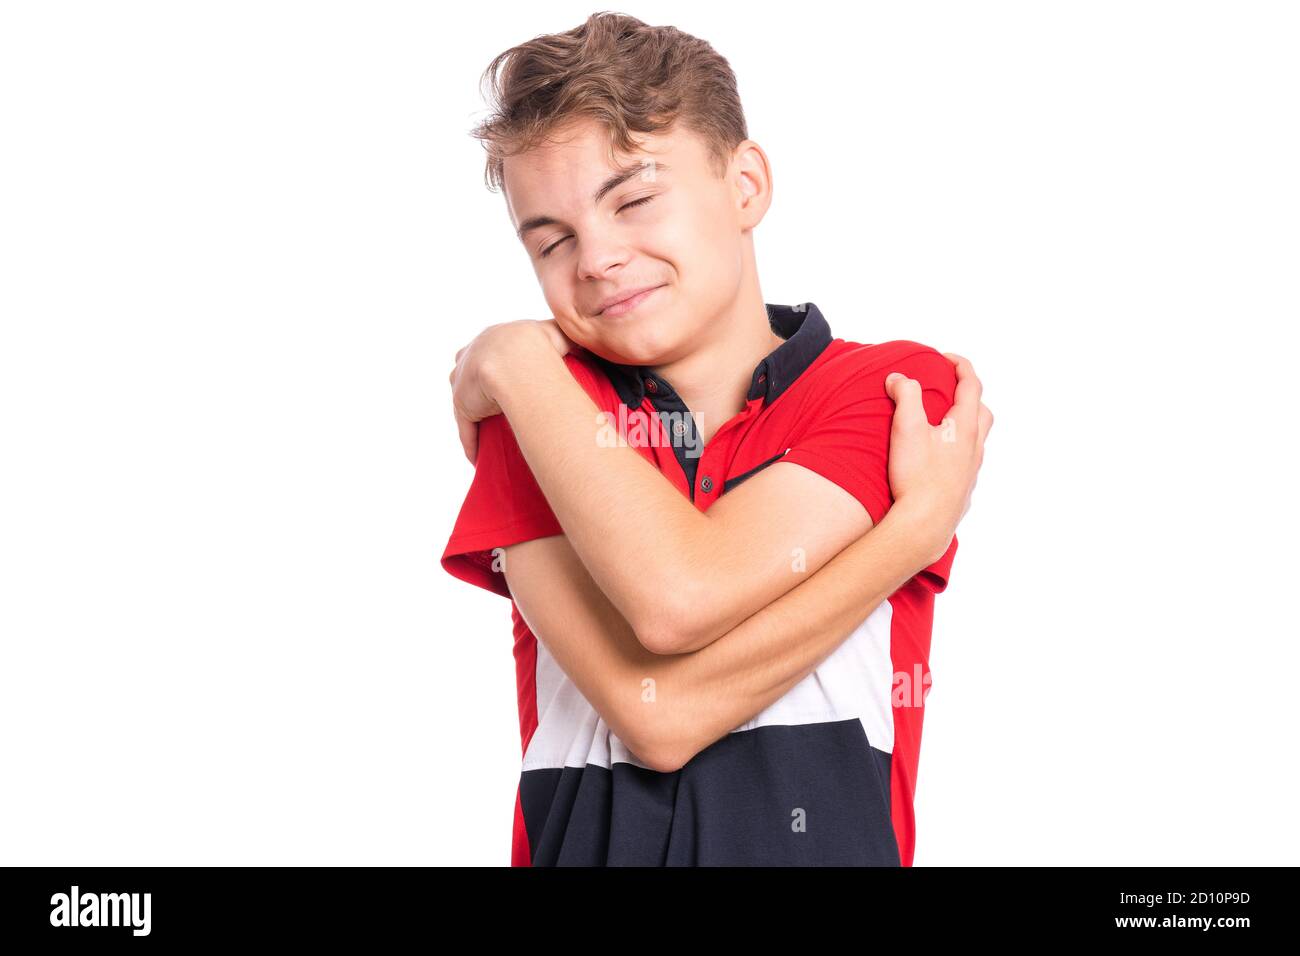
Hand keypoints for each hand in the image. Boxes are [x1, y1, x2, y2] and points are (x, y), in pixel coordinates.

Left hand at [447, 318, 577, 463]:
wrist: (520, 361)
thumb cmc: (543, 345)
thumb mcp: (558, 334)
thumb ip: (566, 336)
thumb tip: (583, 345)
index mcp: (493, 337)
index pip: (488, 351)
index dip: (498, 364)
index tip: (510, 379)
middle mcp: (472, 355)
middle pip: (471, 373)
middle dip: (479, 387)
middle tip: (499, 406)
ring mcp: (464, 380)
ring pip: (466, 401)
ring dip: (475, 417)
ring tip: (488, 434)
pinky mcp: (463, 404)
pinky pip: (466, 427)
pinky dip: (471, 442)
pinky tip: (478, 458)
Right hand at [884, 354, 992, 564]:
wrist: (925, 524)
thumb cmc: (916, 477)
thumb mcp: (906, 428)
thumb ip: (905, 396)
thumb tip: (899, 377)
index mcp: (964, 427)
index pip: (971, 385)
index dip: (960, 366)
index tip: (946, 358)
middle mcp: (974, 447)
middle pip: (983, 412)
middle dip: (970, 396)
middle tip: (950, 392)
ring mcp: (972, 471)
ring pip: (978, 440)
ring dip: (966, 426)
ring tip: (943, 425)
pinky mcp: (964, 491)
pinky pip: (968, 464)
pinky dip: (959, 452)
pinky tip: (941, 460)